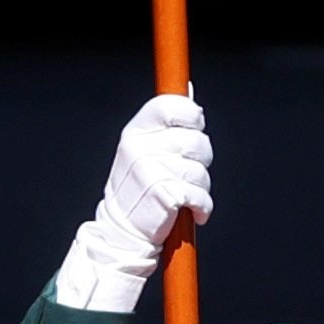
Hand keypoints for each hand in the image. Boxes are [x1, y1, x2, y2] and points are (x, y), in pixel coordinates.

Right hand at [95, 94, 213, 259]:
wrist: (120, 233)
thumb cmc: (137, 191)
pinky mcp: (162, 194)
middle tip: (189, 172)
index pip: (172, 106)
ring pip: (200, 169)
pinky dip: (202, 206)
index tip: (195, 128)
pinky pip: (199, 194)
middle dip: (202, 158)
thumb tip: (188, 90)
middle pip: (195, 139)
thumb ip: (166, 123)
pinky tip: (193, 211)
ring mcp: (149, 170)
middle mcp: (139, 147)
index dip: (192, 115)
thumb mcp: (143, 149)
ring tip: (187, 197)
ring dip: (201, 187)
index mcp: (135, 132)